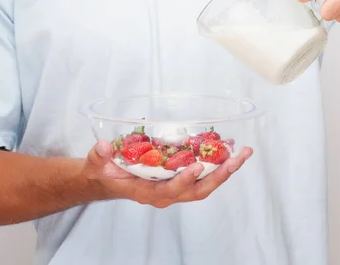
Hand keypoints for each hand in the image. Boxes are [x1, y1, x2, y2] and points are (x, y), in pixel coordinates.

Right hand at [83, 140, 252, 208]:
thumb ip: (99, 156)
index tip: (196, 167)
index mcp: (147, 192)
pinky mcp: (179, 178)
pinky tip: (229, 149)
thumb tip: (102, 146)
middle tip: (236, 159)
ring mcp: (175, 186)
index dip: (184, 180)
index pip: (170, 190)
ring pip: (205, 184)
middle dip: (219, 176)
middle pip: (198, 190)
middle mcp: (165, 192)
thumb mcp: (97, 163)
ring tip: (242, 153)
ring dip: (225, 170)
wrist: (108, 177)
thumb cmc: (105, 171)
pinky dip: (217, 164)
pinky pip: (202, 175)